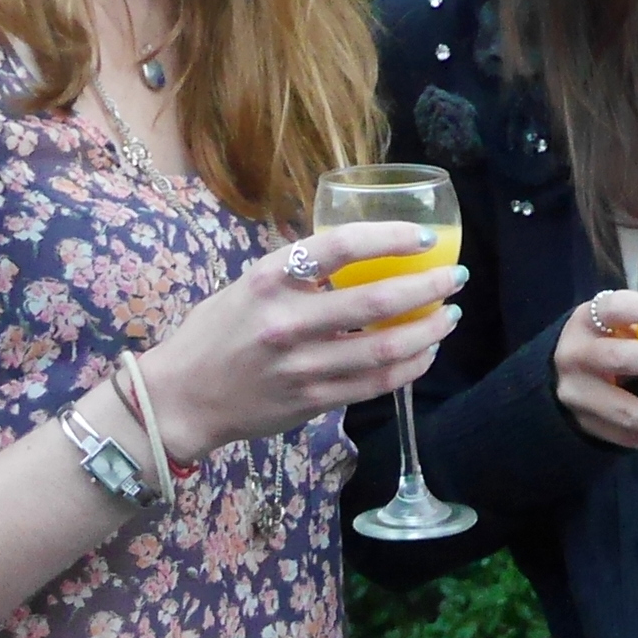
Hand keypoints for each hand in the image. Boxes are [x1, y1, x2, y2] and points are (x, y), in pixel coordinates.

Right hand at [137, 221, 464, 461]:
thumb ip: (299, 271)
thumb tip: (363, 252)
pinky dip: (411, 366)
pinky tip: (425, 352)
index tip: (426, 237)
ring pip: (386, 347)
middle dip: (429, 286)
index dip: (392, 237)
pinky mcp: (313, 400)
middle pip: (377, 300)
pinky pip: (377, 383)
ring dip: (430, 330)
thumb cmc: (217, 334)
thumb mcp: (248, 286)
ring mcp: (302, 365)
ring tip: (449, 316)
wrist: (181, 398)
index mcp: (268, 279)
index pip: (341, 246)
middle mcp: (286, 320)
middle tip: (456, 277)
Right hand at [553, 290, 637, 456]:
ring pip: (629, 413)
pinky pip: (633, 441)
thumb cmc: (610, 342)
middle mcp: (576, 355)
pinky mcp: (589, 427)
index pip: (619, 307)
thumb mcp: (620, 324)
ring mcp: (579, 396)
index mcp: (588, 319)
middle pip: (621, 359)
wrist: (562, 378)